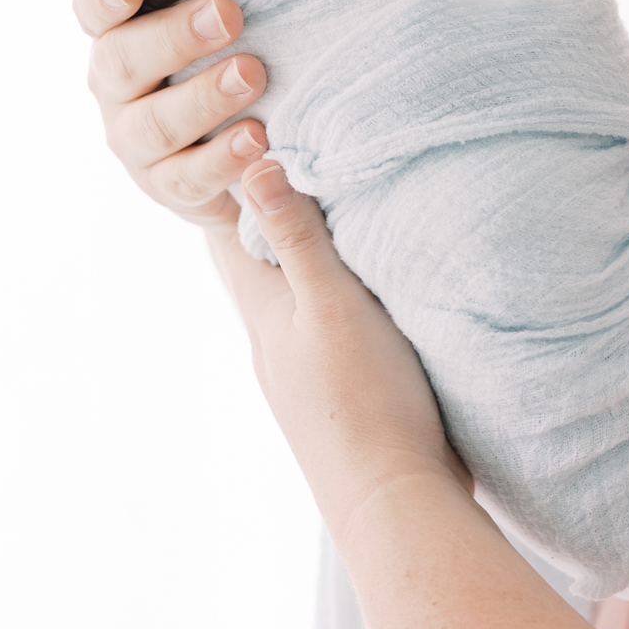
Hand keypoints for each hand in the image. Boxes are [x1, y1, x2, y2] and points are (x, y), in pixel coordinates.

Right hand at [74, 0, 267, 224]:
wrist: (248, 149)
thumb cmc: (236, 54)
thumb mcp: (228, 17)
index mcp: (121, 34)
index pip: (95, 10)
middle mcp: (116, 88)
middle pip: (122, 62)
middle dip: (174, 38)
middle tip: (229, 15)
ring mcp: (134, 142)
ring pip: (153, 124)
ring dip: (204, 98)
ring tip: (253, 75)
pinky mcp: (166, 187)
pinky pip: (187, 177)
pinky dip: (222, 159)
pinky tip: (258, 139)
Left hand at [212, 161, 469, 542]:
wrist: (397, 500)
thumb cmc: (364, 400)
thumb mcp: (331, 305)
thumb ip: (298, 238)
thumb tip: (252, 165)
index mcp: (262, 313)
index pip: (230, 230)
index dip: (235, 179)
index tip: (249, 128)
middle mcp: (275, 338)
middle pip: (261, 257)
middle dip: (271, 206)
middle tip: (294, 149)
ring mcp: (308, 367)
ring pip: (298, 288)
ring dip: (309, 248)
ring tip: (339, 200)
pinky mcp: (347, 385)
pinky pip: (333, 318)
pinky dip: (343, 284)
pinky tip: (375, 276)